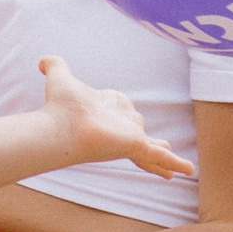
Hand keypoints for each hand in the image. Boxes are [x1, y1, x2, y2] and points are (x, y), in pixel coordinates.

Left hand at [31, 56, 193, 180]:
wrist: (64, 126)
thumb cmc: (61, 106)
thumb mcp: (60, 78)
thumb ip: (54, 66)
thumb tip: (43, 60)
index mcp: (110, 109)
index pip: (122, 109)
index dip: (122, 110)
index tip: (126, 112)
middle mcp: (121, 125)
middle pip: (140, 131)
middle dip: (149, 140)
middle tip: (161, 147)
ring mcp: (130, 138)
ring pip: (153, 149)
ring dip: (164, 158)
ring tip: (178, 169)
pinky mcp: (137, 146)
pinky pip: (160, 156)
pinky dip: (176, 163)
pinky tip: (189, 170)